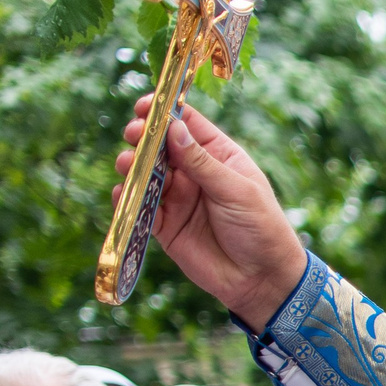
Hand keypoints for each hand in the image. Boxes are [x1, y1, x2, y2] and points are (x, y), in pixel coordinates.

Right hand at [116, 99, 307, 327]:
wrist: (261, 279)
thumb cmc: (261, 227)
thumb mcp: (236, 190)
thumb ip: (202, 162)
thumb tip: (173, 128)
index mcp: (218, 155)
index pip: (186, 124)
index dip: (164, 112)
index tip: (146, 106)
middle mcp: (194, 172)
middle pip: (159, 145)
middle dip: (142, 137)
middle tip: (133, 135)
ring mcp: (177, 198)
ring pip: (144, 174)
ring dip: (131, 166)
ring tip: (128, 164)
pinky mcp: (164, 225)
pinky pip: (138, 207)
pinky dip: (127, 199)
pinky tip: (123, 194)